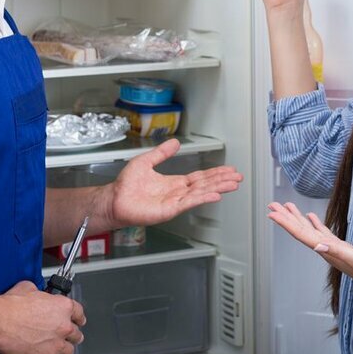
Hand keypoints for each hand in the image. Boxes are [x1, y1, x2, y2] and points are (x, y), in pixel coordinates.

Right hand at [0, 281, 85, 353]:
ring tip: (57, 349)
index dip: (77, 317)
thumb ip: (40, 293)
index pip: (79, 313)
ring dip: (64, 350)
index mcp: (63, 306)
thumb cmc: (11, 306)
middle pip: (76, 333)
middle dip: (70, 334)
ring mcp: (57, 344)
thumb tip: (38, 294)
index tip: (76, 320)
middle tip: (63, 335)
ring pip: (70, 351)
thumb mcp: (29, 288)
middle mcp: (64, 326)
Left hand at [105, 138, 242, 226]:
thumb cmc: (126, 185)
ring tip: (233, 184)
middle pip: (205, 185)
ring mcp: (175, 203)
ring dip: (218, 188)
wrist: (114, 199)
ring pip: (201, 193)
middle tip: (238, 177)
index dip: (215, 174)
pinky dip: (203, 198)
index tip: (228, 170)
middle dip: (222, 181)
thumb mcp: (146, 161)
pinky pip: (189, 203)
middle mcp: (177, 193)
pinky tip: (215, 195)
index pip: (200, 178)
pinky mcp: (169, 210)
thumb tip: (174, 142)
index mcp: (174, 183)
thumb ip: (162, 153)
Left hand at [267, 201, 352, 296]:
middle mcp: (326, 251)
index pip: (301, 235)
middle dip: (286, 218)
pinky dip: (315, 224)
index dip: (285, 223)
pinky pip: (324, 233)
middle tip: (272, 205)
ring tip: (287, 207)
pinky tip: (312, 218)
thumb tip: (317, 246)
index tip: (271, 214)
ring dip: (298, 219)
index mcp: (327, 251)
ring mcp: (334, 249)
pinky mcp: (343, 248)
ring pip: (310, 231)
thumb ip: (338, 252)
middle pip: (301, 231)